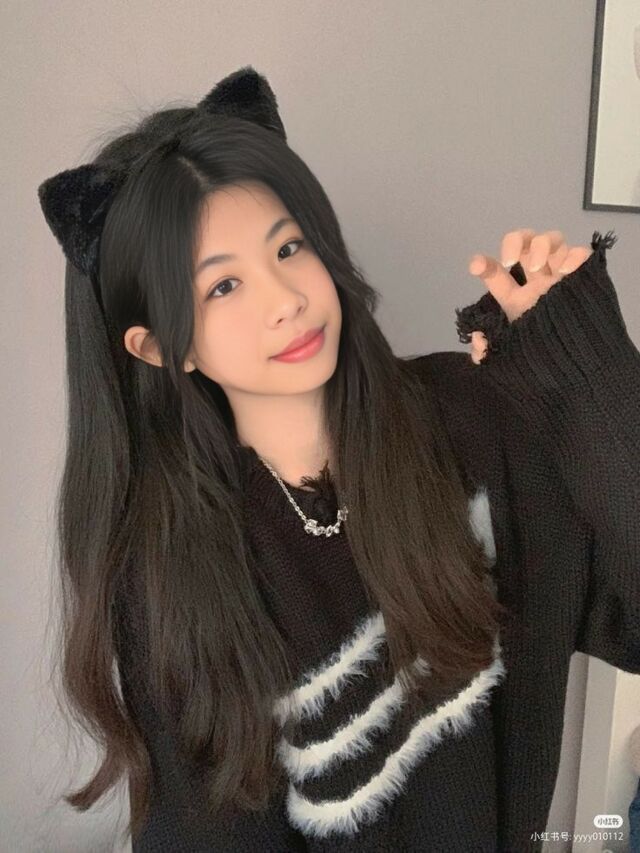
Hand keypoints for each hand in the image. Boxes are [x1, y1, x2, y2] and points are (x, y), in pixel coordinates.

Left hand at [467, 229, 592, 363]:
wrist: (579, 366)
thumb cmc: (542, 359)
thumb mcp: (507, 358)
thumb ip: (486, 353)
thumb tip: (477, 338)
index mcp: (515, 297)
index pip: (495, 274)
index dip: (482, 264)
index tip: (476, 266)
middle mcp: (536, 282)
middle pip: (525, 241)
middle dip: (514, 241)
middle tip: (511, 260)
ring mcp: (561, 276)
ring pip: (552, 239)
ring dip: (541, 246)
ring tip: (539, 268)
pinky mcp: (584, 277)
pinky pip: (581, 252)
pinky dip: (572, 255)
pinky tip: (565, 272)